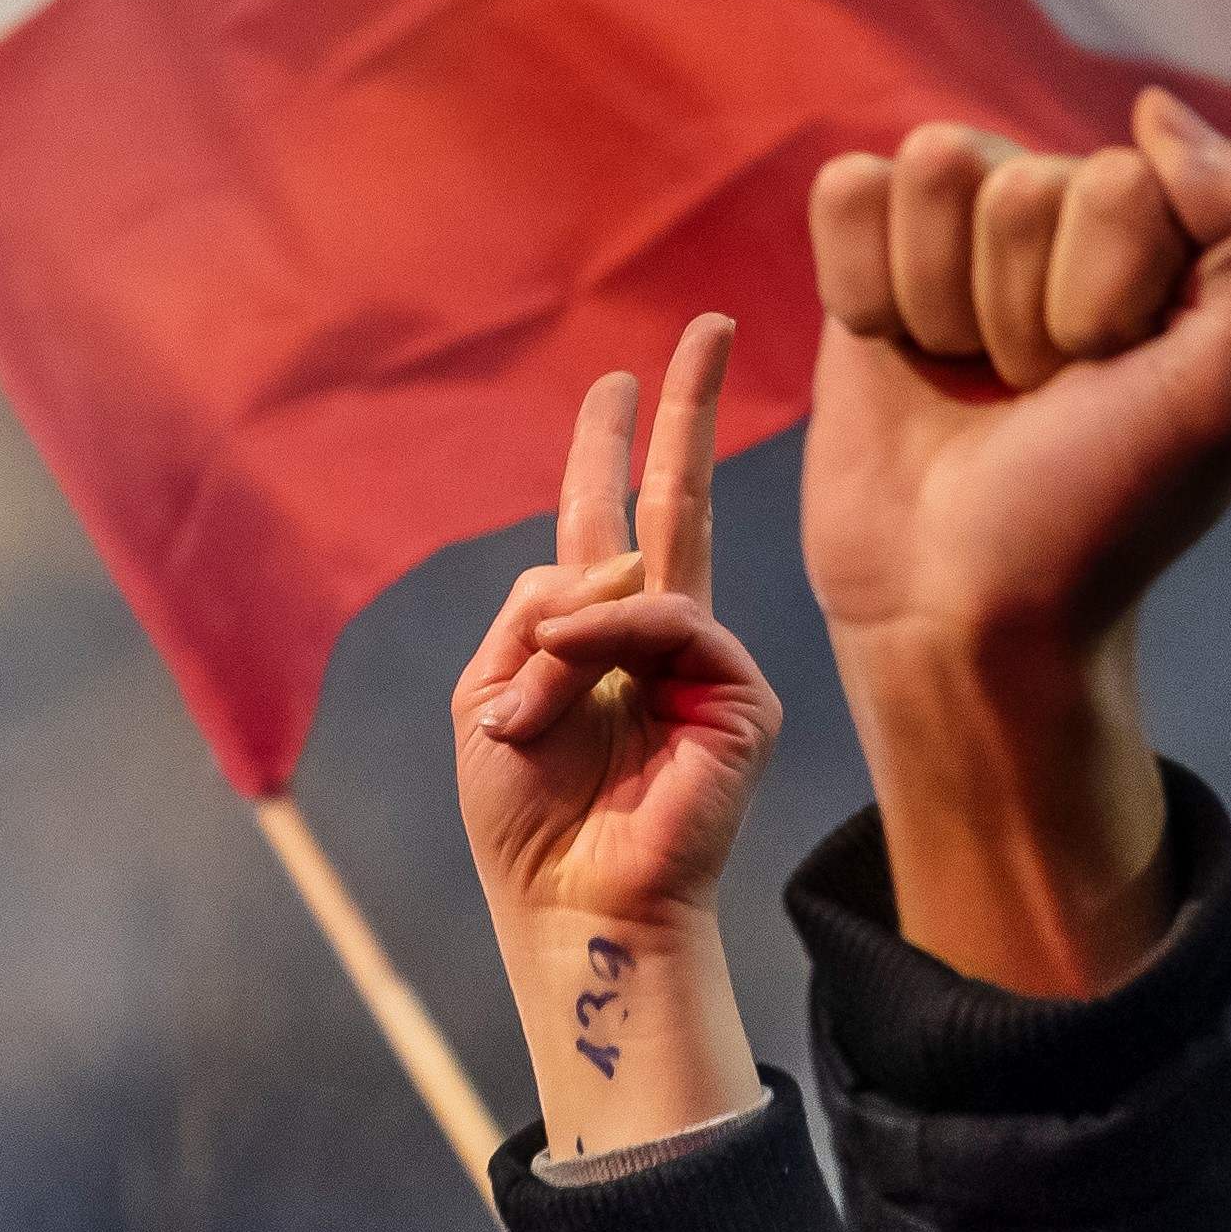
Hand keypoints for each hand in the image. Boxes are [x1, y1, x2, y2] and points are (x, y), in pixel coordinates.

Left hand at [452, 312, 775, 1155]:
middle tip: (703, 325)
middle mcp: (656, 638)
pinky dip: (612, 647)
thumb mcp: (489, 693)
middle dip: (682, 413)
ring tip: (528, 719)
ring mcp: (705, 665)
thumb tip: (615, 564)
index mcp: (590, 634)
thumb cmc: (525, 821)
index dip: (609, 446)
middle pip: (676, 500)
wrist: (573, 906)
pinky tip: (573, 696)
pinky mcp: (741, 700)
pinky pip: (675, 624)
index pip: (608, 518)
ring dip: (562, 644)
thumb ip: (535, 608)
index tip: (617, 380)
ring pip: (640, 578)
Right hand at [796, 90, 1230, 994]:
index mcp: (1188, 235)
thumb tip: (1152, 109)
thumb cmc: (1104, 512)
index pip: (1124, 182)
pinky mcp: (879, 253)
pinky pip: (852, 186)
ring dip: (942, 301)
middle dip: (1018, 313)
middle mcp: (1087, 212)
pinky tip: (900, 352)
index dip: (1103, 300)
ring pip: (935, 168)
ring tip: (975, 381)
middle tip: (1036, 399)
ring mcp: (978, 227)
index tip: (1109, 386)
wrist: (965, 609)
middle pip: (1023, 179)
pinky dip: (865, 286)